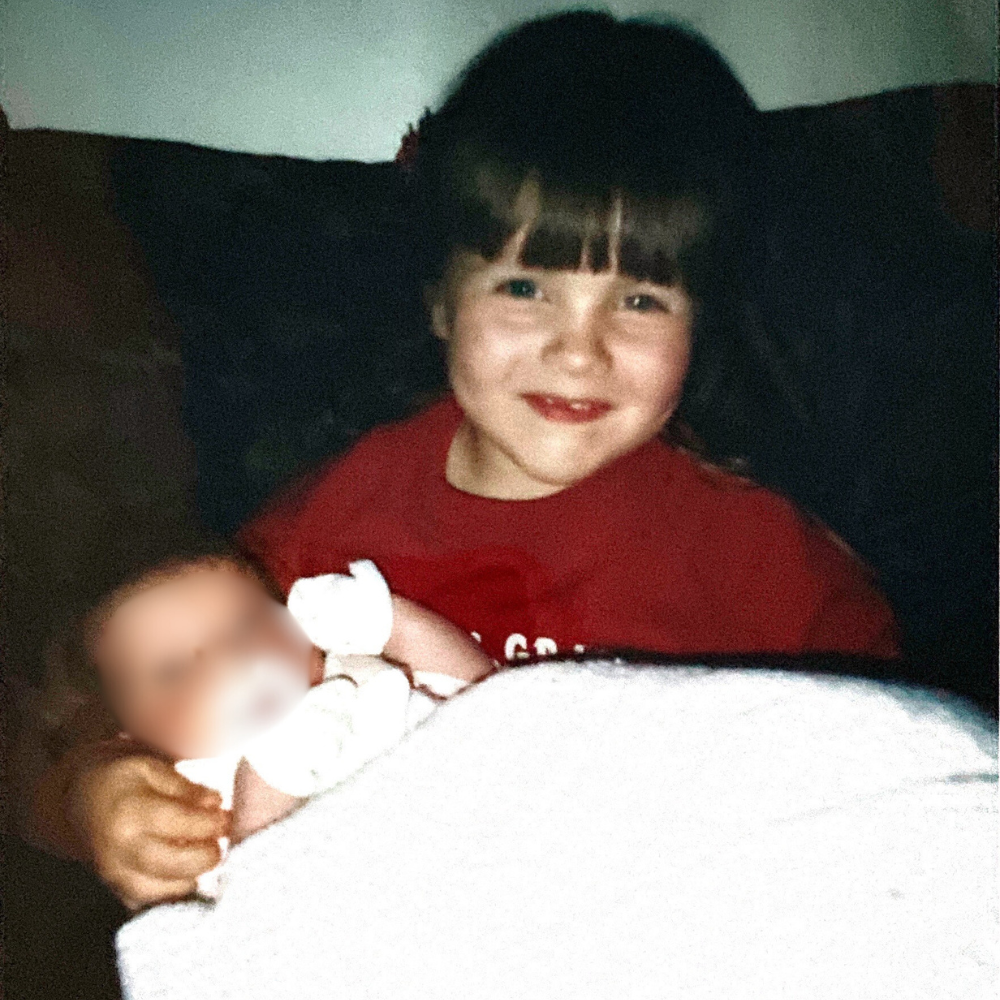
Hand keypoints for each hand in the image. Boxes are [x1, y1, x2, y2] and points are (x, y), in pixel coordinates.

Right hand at [69, 753, 229, 909]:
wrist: (79, 804)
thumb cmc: (122, 781)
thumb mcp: (151, 768)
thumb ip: (186, 788)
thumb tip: (216, 804)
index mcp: (130, 812)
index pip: (180, 824)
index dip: (211, 823)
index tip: (228, 818)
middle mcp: (120, 850)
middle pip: (172, 865)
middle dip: (206, 856)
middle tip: (220, 843)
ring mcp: (117, 877)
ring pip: (164, 892)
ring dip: (193, 877)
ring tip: (206, 856)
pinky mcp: (119, 893)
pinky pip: (153, 905)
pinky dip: (176, 896)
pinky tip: (191, 877)